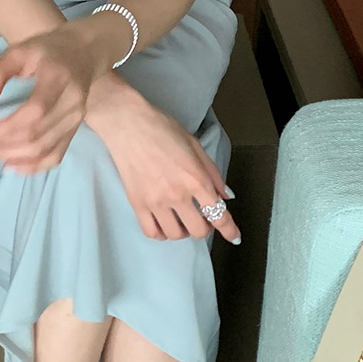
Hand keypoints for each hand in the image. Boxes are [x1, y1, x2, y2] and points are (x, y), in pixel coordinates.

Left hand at [0, 25, 94, 172]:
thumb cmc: (47, 49)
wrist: (84, 52)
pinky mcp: (75, 130)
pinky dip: (32, 166)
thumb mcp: (18, 51)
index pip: (34, 112)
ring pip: (43, 149)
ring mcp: (76, 120)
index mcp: (58, 79)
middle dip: (1, 145)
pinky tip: (11, 166)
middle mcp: (71, 103)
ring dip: (12, 157)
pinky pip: (55, 156)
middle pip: (37, 135)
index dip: (5, 128)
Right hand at [85, 77, 240, 243]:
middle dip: (205, 228)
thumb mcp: (195, 145)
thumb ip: (212, 174)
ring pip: (175, 235)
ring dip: (183, 230)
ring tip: (180, 219)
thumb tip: (225, 197)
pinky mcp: (137, 204)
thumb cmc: (163, 129)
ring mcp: (156, 202)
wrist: (128, 124)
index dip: (230, 230)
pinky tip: (163, 223)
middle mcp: (178, 195)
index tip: (234, 237)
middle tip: (201, 217)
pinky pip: (152, 232)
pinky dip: (161, 233)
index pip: (218, 214)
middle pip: (198, 230)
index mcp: (196, 179)